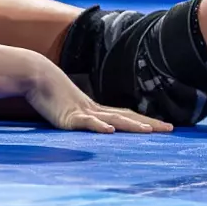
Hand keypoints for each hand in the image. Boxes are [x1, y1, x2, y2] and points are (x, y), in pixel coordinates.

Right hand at [23, 63, 173, 134]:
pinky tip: (109, 131)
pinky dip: (98, 127)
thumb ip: (79, 114)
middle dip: (149, 124)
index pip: (126, 115)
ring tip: (148, 130)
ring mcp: (83, 113)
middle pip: (127, 117)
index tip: (164, 125)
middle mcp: (95, 110)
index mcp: (96, 109)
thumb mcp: (68, 105)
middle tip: (170, 129)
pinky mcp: (69, 118)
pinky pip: (87, 123)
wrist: (36, 74)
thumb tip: (90, 121)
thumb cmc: (49, 90)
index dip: (145, 120)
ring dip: (131, 125)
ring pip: (112, 120)